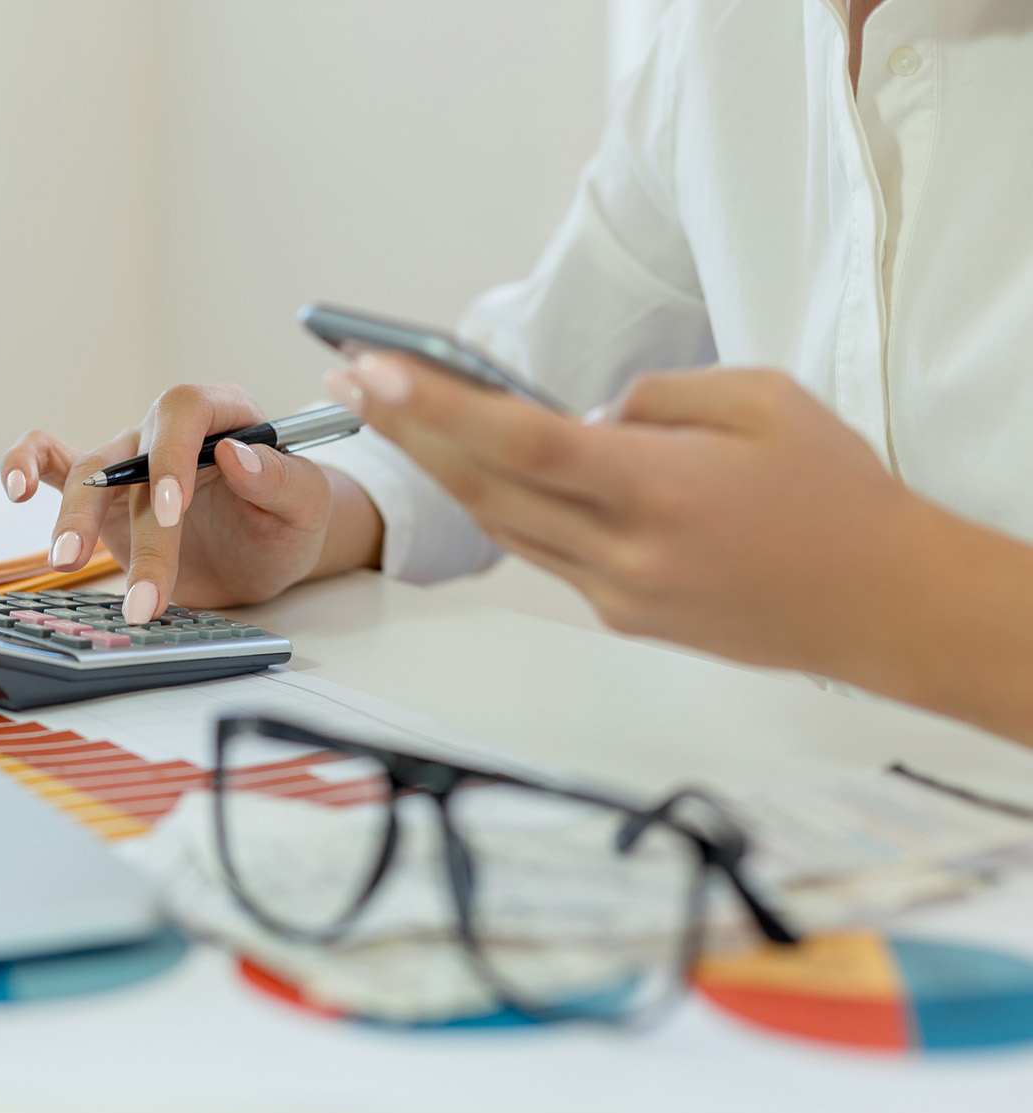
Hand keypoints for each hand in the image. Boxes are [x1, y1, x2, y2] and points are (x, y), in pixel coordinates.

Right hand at [0, 383, 380, 623]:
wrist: (262, 555)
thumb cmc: (285, 523)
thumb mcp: (306, 509)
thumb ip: (280, 480)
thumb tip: (236, 454)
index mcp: (223, 414)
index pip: (185, 410)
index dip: (171, 454)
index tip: (171, 510)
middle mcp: (168, 431)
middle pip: (133, 456)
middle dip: (136, 528)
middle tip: (142, 591)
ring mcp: (129, 458)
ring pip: (87, 474)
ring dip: (75, 519)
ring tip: (67, 562)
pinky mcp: (102, 493)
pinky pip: (52, 462)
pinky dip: (25, 465)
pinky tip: (16, 489)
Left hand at [331, 358, 927, 678]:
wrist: (886, 606)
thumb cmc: (837, 493)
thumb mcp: (761, 399)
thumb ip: (655, 397)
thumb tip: (580, 414)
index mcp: (660, 491)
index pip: (524, 444)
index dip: (440, 410)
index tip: (376, 373)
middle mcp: (625, 554)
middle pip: (487, 490)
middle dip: (407, 432)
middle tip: (349, 380)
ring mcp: (618, 596)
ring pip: (503, 526)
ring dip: (443, 470)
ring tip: (392, 413)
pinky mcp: (622, 617)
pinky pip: (544, 553)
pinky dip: (508, 505)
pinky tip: (481, 465)